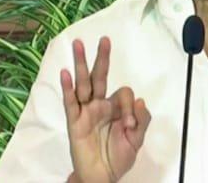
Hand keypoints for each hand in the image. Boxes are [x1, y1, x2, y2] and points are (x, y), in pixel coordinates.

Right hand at [61, 37, 150, 182]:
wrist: (102, 176)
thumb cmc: (118, 157)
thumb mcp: (137, 138)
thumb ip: (141, 119)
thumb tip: (140, 99)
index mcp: (115, 107)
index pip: (123, 93)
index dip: (130, 106)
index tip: (130, 124)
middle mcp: (100, 105)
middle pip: (100, 76)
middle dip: (102, 58)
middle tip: (104, 39)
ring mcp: (86, 111)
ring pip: (83, 83)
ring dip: (81, 63)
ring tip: (78, 44)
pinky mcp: (75, 122)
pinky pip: (70, 102)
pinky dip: (67, 87)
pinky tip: (65, 73)